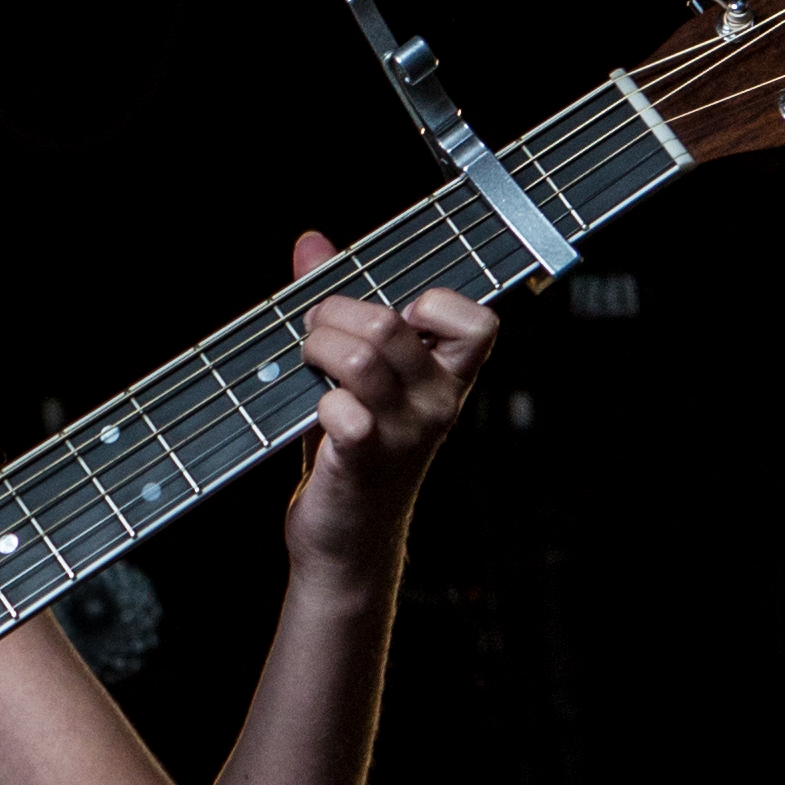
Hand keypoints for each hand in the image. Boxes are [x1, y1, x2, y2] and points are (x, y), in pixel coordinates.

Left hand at [283, 229, 497, 582]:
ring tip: (308, 363)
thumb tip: (311, 244)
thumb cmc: (353, 452)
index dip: (433, 303)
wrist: (345, 541)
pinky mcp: (368, 460)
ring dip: (317, 349)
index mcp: (448, 378)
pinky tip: (315, 416)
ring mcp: (406, 433)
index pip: (477, 321)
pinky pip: (343, 410)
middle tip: (314, 332)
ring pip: (361, 357)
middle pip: (389, 323)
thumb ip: (339, 306)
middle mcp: (438, 403)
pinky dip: (318, 404)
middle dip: (334, 313)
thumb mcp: (355, 376)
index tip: (393, 318)